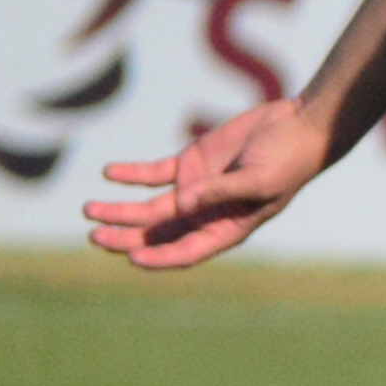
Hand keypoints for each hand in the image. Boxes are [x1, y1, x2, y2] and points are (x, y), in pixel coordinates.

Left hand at [84, 99, 328, 269]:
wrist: (297, 127)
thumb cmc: (288, 160)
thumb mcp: (260, 180)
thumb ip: (221, 191)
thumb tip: (182, 203)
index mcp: (227, 227)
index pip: (187, 251)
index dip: (160, 258)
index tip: (132, 258)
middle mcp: (206, 214)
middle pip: (158, 234)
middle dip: (126, 238)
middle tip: (96, 236)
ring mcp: (195, 190)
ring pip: (148, 208)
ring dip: (118, 210)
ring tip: (88, 210)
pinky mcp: (189, 164)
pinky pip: (152, 174)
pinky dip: (130, 174)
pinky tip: (110, 173)